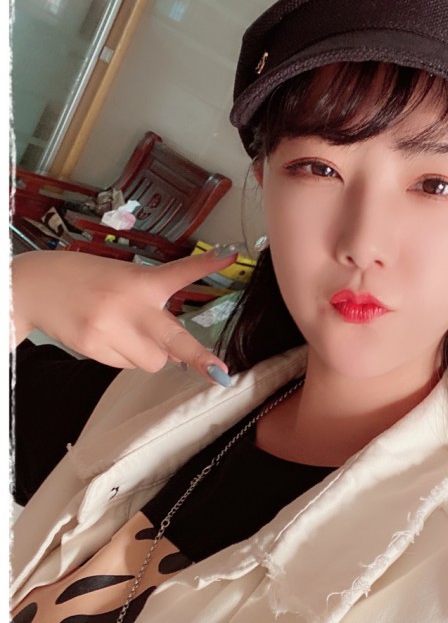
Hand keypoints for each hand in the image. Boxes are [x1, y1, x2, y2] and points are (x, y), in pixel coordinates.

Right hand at [11, 247, 243, 382]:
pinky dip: (126, 357)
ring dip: (151, 354)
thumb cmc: (89, 280)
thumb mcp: (127, 279)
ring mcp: (109, 329)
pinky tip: (110, 336)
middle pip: (172, 340)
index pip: (179, 272)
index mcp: (141, 281)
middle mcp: (128, 305)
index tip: (230, 256)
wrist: (37, 286)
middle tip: (217, 372)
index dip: (206, 264)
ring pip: (152, 362)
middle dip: (197, 357)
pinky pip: (126, 366)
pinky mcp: (92, 347)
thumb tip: (174, 349)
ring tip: (128, 331)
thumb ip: (153, 304)